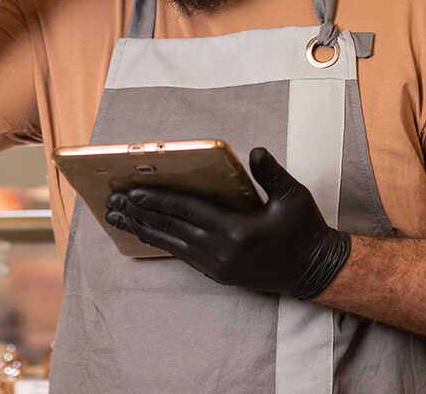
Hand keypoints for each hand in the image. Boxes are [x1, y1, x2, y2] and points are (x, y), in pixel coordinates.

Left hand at [106, 147, 350, 298]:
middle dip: (140, 213)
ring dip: (142, 228)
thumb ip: (272, 174)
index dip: (159, 200)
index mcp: (237, 231)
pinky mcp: (216, 274)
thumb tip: (255, 151)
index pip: (188, 211)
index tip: (133, 191)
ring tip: (117, 217)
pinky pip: (180, 254)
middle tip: (112, 202)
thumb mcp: (294, 197)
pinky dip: (159, 241)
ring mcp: (216, 266)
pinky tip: (143, 232)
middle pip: (171, 228)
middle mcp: (221, 252)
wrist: (314, 271)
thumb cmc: (305, 230)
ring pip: (170, 244)